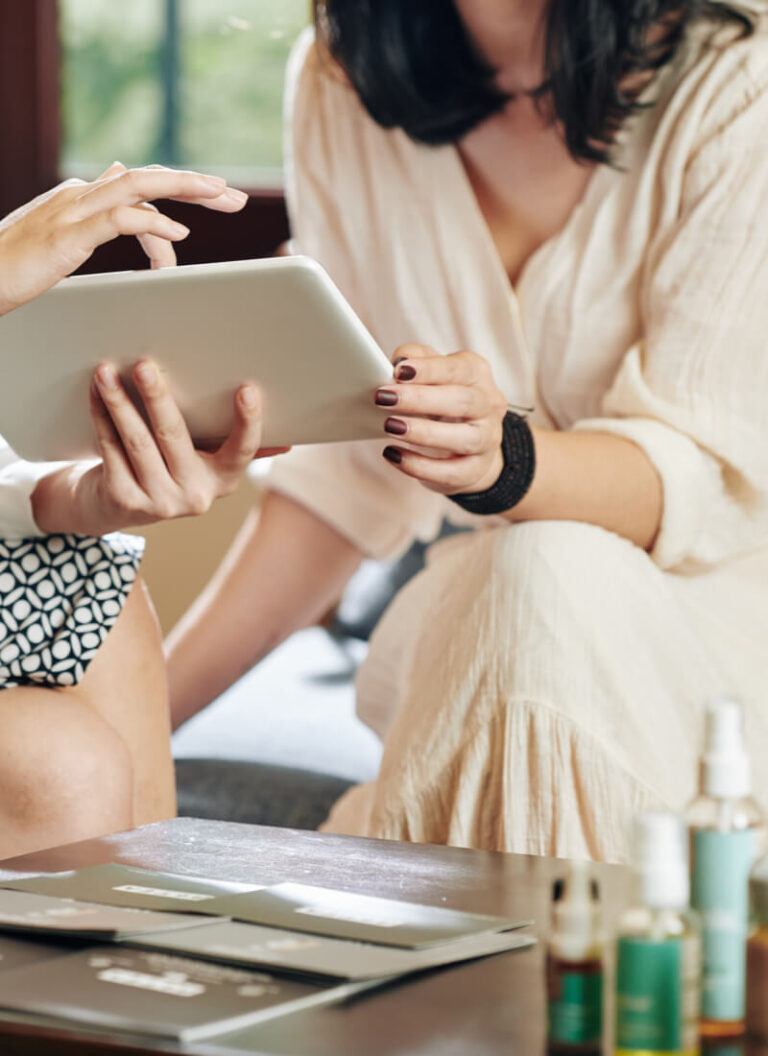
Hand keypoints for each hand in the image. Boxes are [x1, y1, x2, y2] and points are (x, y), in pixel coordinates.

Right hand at [0, 162, 247, 315]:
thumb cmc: (16, 265)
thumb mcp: (65, 238)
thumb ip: (98, 218)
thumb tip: (132, 203)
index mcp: (82, 198)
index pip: (141, 185)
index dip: (181, 187)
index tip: (217, 198)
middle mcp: (80, 196)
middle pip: (149, 179)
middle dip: (195, 184)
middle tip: (235, 196)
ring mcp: (73, 211)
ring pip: (139, 188)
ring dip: (184, 190)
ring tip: (220, 198)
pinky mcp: (68, 234)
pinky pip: (119, 220)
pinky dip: (152, 223)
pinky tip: (179, 234)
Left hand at [32, 361, 288, 535]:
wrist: (113, 508)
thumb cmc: (166, 468)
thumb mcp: (205, 461)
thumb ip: (235, 447)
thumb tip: (287, 443)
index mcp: (223, 480)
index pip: (242, 451)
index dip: (247, 422)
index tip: (247, 390)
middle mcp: (196, 495)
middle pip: (175, 437)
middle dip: (157, 397)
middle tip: (145, 366)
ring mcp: (159, 502)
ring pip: (137, 441)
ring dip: (119, 402)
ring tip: (107, 372)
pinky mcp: (125, 500)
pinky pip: (111, 449)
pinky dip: (101, 417)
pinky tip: (97, 393)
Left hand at [375, 344, 507, 494]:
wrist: (469, 445)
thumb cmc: (441, 400)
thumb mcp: (431, 374)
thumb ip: (415, 360)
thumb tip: (397, 362)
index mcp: (477, 373)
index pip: (457, 368)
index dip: (428, 369)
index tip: (398, 371)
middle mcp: (489, 405)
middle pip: (462, 401)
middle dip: (420, 400)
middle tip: (383, 399)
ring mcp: (488, 439)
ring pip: (464, 438)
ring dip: (424, 433)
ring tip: (390, 427)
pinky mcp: (476, 470)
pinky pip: (451, 472)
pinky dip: (420, 466)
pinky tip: (394, 455)